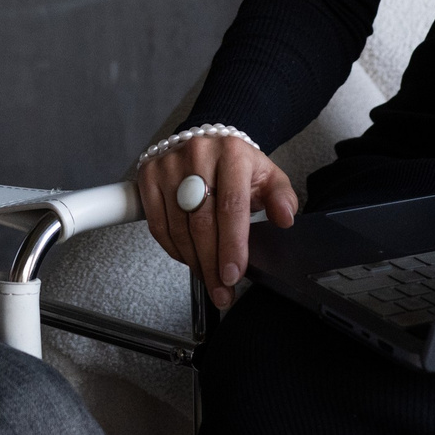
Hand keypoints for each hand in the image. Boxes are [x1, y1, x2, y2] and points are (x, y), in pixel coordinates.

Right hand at [134, 133, 298, 310]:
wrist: (208, 145)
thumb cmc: (238, 167)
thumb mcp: (268, 177)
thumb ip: (281, 197)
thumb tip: (285, 217)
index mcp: (232, 152)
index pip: (231, 206)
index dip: (232, 245)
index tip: (233, 274)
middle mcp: (198, 153)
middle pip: (202, 222)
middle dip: (212, 263)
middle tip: (221, 289)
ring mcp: (170, 164)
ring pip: (178, 227)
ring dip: (194, 261)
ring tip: (208, 279)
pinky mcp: (149, 175)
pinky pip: (158, 224)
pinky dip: (173, 248)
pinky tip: (189, 258)